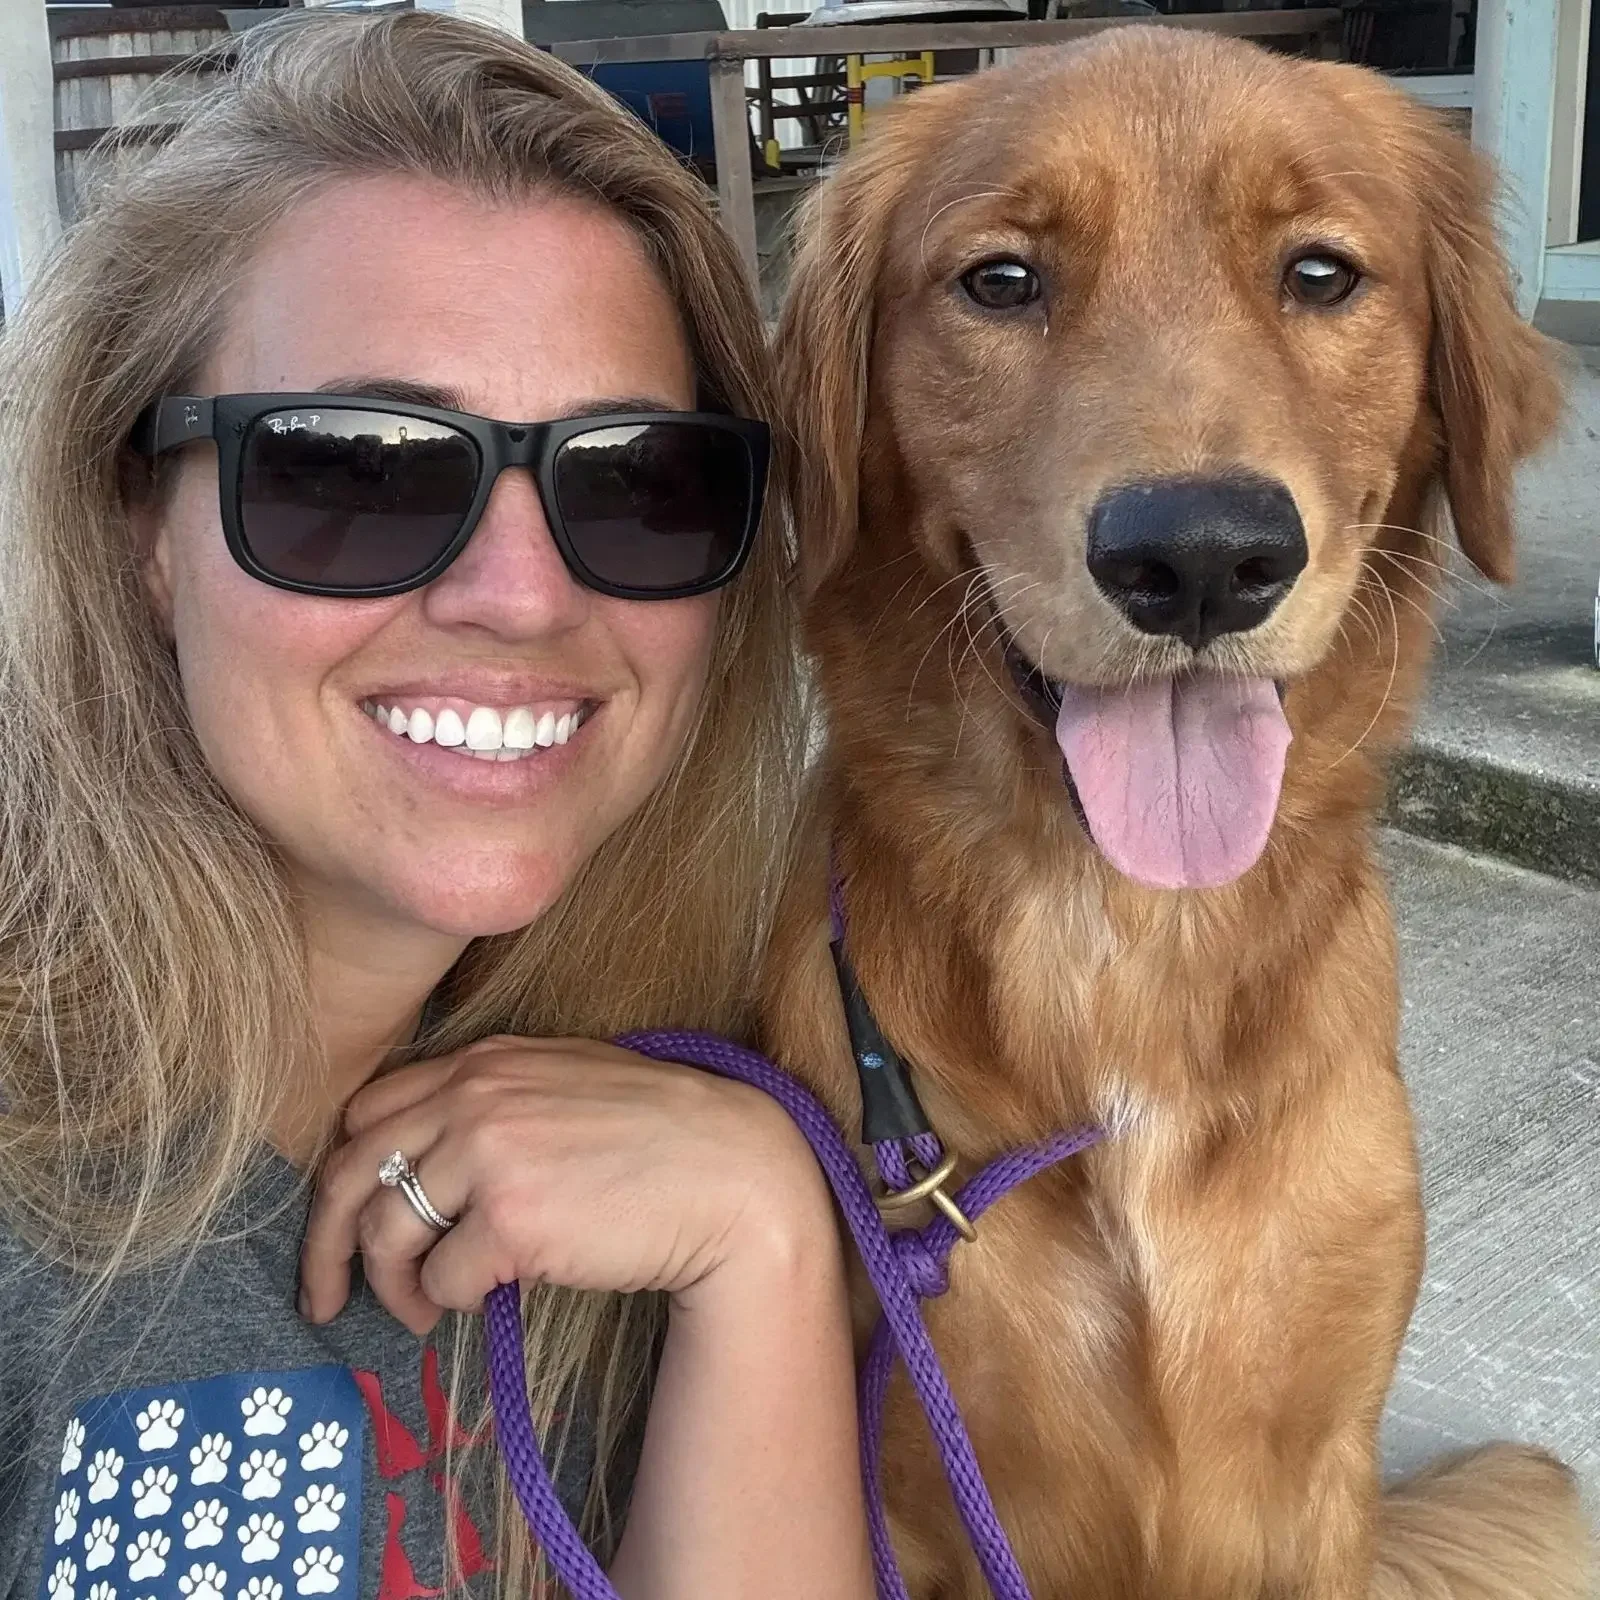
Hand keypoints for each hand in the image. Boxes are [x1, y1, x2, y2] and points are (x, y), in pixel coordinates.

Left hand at [298, 1036, 829, 1334]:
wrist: (736, 1175)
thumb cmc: (662, 1137)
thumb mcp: (568, 1084)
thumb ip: (495, 1099)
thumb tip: (427, 1162)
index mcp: (486, 1061)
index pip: (369, 1114)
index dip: (346, 1177)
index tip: (347, 1223)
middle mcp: (476, 1096)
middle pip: (350, 1172)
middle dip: (325, 1243)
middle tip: (328, 1294)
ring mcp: (491, 1153)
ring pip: (384, 1232)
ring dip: (391, 1287)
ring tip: (419, 1312)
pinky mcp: (513, 1219)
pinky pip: (442, 1278)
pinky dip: (452, 1301)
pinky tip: (483, 1302)